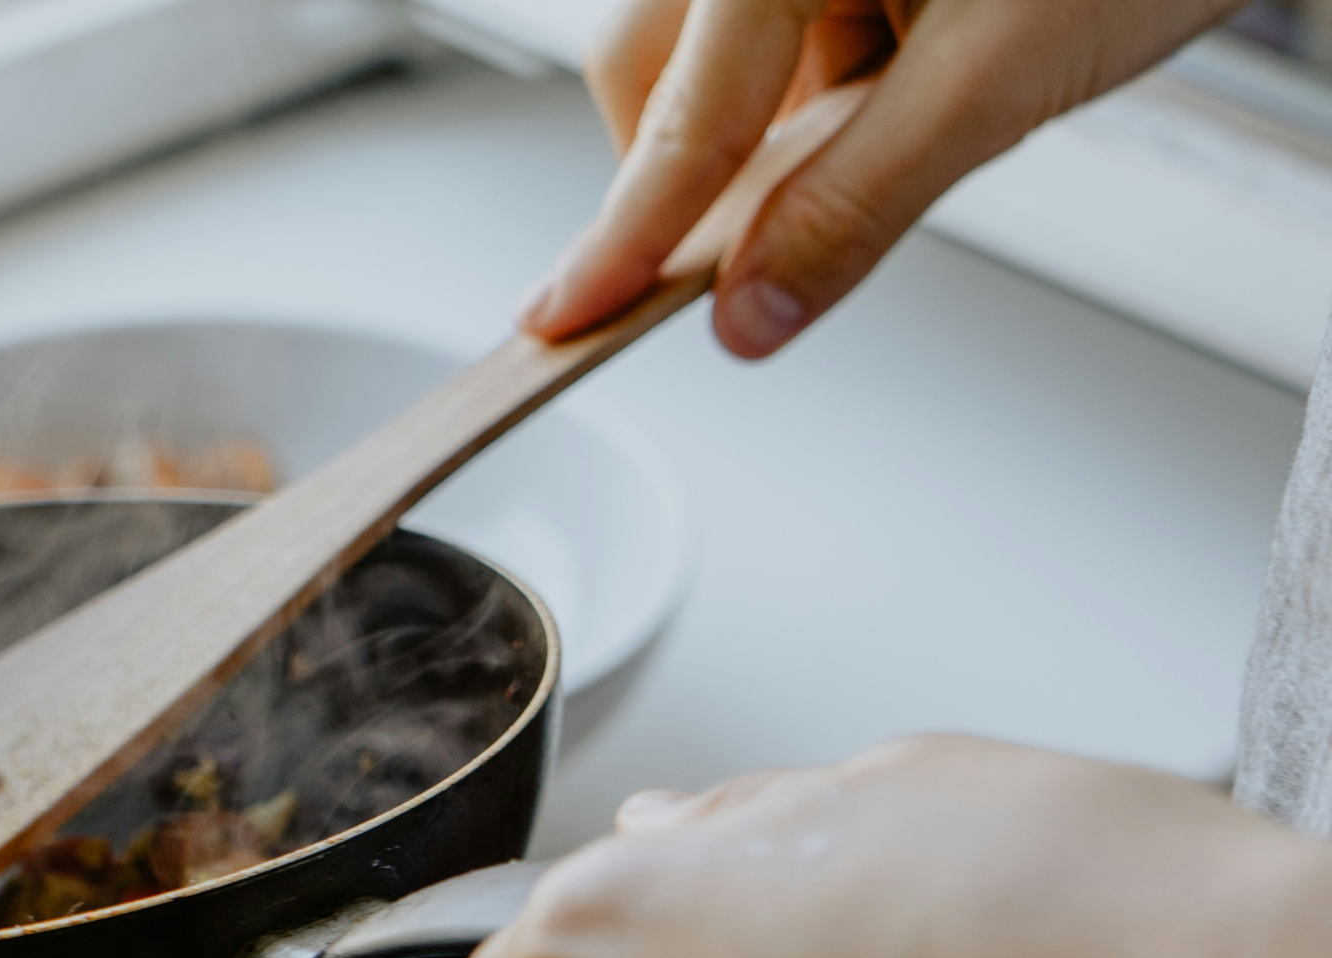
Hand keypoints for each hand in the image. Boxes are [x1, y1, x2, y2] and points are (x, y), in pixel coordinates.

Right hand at [521, 0, 1246, 356]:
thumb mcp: (1001, 79)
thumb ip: (858, 202)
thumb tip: (751, 311)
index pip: (681, 118)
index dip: (623, 237)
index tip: (562, 317)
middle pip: (657, 70)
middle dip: (699, 169)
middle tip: (754, 246)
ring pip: (720, 59)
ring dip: (781, 125)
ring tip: (915, 109)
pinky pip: (783, 34)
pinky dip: (831, 86)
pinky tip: (918, 74)